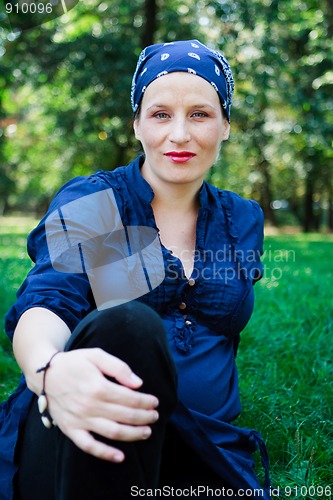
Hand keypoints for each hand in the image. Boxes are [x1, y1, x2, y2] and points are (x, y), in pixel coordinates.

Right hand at [43, 348, 158, 461]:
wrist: (45, 374)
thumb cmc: (74, 363)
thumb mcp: (96, 355)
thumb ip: (119, 367)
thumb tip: (138, 383)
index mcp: (98, 386)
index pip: (130, 398)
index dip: (145, 401)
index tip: (155, 402)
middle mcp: (90, 406)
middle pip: (125, 416)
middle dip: (144, 417)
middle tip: (155, 416)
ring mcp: (80, 420)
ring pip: (113, 432)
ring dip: (133, 434)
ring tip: (147, 432)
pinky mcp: (70, 430)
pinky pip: (89, 446)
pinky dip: (105, 454)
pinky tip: (120, 457)